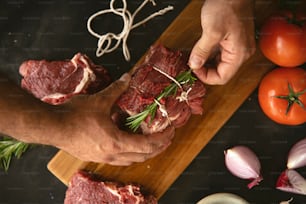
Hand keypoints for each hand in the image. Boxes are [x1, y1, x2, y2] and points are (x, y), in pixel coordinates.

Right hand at [56, 73, 174, 165]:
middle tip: (167, 138)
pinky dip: (131, 154)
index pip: (148, 145)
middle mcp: (113, 155)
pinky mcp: (96, 157)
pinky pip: (120, 160)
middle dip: (158, 148)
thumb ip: (116, 89)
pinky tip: (129, 145)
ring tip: (152, 143)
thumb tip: (128, 78)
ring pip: (131, 161)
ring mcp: (104, 158)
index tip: (171, 132)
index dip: (162, 139)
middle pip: (143, 156)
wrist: (52, 127)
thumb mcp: (99, 100)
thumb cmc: (75, 116)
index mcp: (117, 142)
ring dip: (145, 153)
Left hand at [188, 0, 255, 84]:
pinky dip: (208, 54)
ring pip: (219, 62)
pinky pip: (219, 53)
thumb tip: (194, 65)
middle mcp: (241, 53)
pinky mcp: (231, 40)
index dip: (206, 76)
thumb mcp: (211, 30)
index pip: (222, 77)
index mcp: (239, 54)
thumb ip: (202, 51)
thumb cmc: (228, 5)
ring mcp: (237, 46)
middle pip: (221, 71)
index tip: (193, 70)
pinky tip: (199, 50)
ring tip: (194, 57)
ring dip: (205, 62)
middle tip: (191, 64)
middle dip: (204, 69)